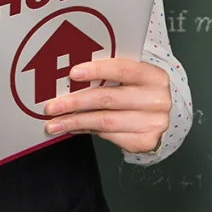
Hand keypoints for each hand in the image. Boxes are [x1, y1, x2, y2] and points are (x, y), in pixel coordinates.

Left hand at [43, 58, 169, 154]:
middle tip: (53, 106)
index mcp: (154, 76)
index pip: (123, 70)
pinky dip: (86, 131)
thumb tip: (71, 77)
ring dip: (75, 122)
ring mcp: (153, 123)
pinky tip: (73, 127)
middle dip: (76, 102)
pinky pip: (109, 136)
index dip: (97, 71)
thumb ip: (109, 74)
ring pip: (105, 122)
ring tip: (55, 123)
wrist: (158, 114)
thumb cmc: (138, 90)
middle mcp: (157, 100)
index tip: (72, 74)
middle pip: (109, 99)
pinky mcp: (145, 141)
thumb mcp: (131, 77)